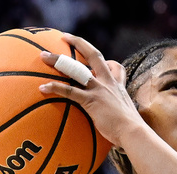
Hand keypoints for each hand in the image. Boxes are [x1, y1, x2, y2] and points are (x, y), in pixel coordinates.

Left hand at [39, 33, 139, 149]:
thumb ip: (119, 115)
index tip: (98, 59)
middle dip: (79, 43)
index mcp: (118, 86)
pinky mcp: (91, 100)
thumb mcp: (128, 117)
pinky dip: (55, 87)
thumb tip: (115, 129)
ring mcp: (99, 90)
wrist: (133, 133)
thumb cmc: (131, 132)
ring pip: (76, 69)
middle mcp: (108, 83)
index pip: (115, 67)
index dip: (107, 61)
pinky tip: (42, 89)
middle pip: (94, 55)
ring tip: (43, 57)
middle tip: (65, 37)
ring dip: (58, 61)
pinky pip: (69, 91)